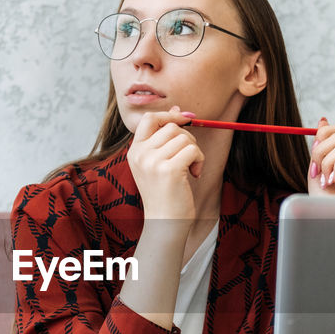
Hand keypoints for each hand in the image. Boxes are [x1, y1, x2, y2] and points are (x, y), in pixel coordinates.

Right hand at [127, 106, 204, 221]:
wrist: (165, 222)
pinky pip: (193, 149)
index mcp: (134, 151)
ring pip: (184, 137)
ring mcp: (153, 162)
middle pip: (171, 127)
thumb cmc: (165, 194)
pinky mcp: (169, 170)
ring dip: (195, 151)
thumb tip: (177, 110)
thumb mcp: (159, 163)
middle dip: (187, 138)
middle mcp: (140, 154)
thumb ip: (164, 138)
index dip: (169, 116)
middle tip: (189, 158)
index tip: (185, 120)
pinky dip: (199, 160)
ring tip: (190, 169)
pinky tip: (194, 174)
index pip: (149, 118)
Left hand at [308, 118, 334, 196]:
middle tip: (317, 171)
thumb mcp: (315, 169)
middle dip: (320, 152)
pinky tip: (334, 182)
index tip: (314, 148)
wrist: (325, 220)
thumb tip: (323, 120)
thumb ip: (319, 147)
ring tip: (327, 181)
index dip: (323, 133)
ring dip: (327, 164)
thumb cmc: (321, 201)